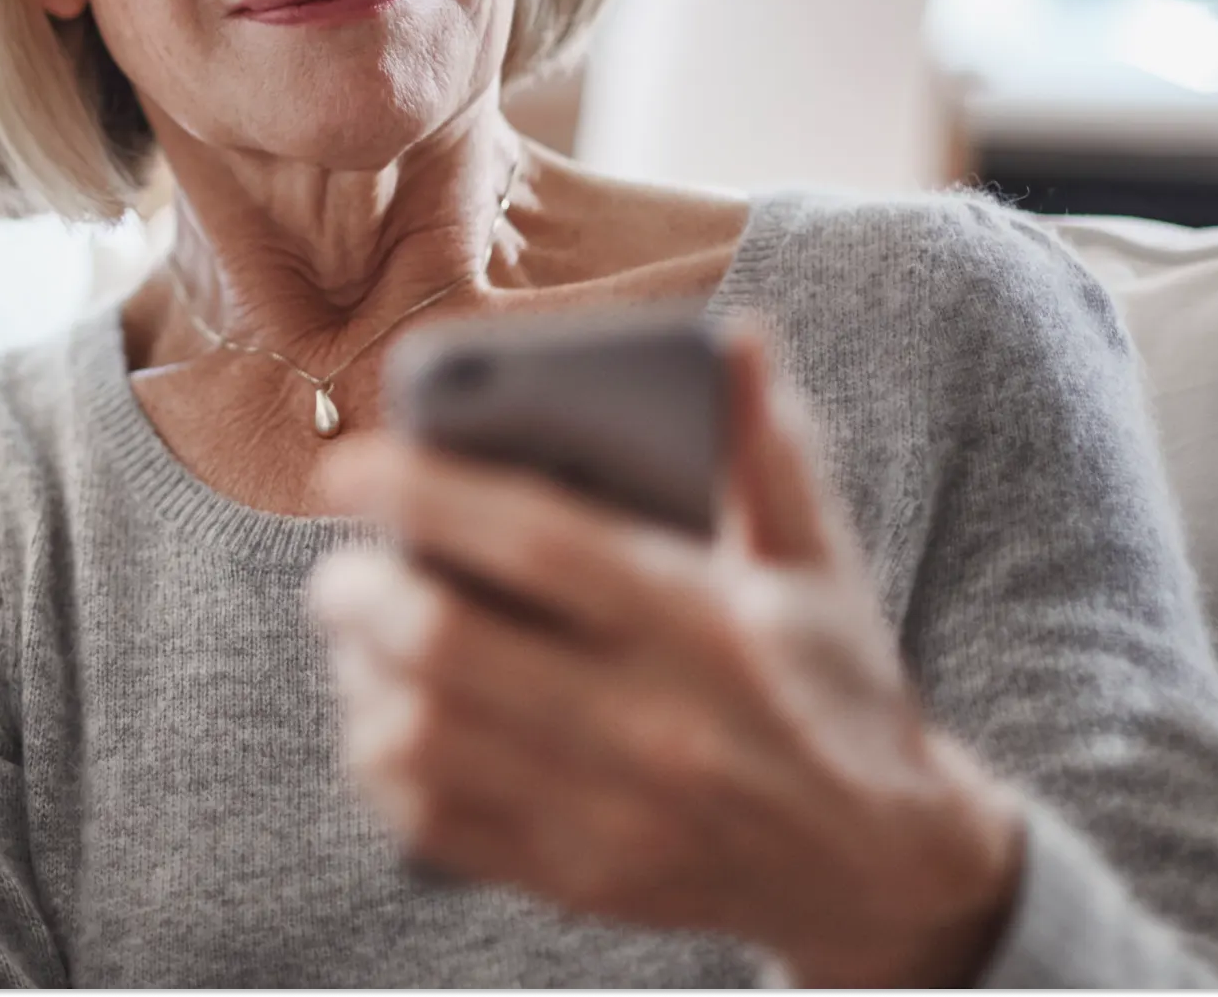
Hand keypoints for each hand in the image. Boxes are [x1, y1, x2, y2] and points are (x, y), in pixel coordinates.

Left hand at [308, 328, 1022, 986]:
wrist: (880, 866)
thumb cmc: (833, 679)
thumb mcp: (818, 560)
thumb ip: (769, 447)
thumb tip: (738, 337)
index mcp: (704, 624)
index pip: (536, 541)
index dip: (424, 493)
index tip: (345, 467)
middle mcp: (653, 724)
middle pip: (448, 646)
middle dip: (361, 592)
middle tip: (338, 568)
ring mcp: (610, 814)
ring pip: (421, 741)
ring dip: (360, 678)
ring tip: (362, 637)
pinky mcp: (576, 880)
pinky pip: (431, 824)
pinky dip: (382, 762)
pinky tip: (388, 714)